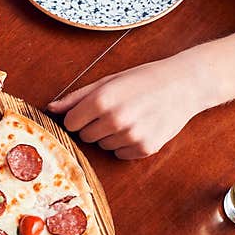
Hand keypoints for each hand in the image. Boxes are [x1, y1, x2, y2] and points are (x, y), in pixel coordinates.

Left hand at [47, 54, 208, 158]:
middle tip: (115, 111)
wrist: (185, 84)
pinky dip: (126, 144)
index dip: (79, 117)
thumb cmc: (144, 79)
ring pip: (102, 146)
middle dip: (94, 126)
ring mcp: (130, 137)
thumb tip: (50, 109)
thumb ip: (76, 97)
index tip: (92, 110)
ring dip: (110, 135)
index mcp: (102, 100)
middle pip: (85, 137)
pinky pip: (120, 154)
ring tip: (130, 117)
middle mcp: (115, 120)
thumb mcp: (108, 81)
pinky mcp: (144, 149)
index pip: (71, 124)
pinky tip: (140, 127)